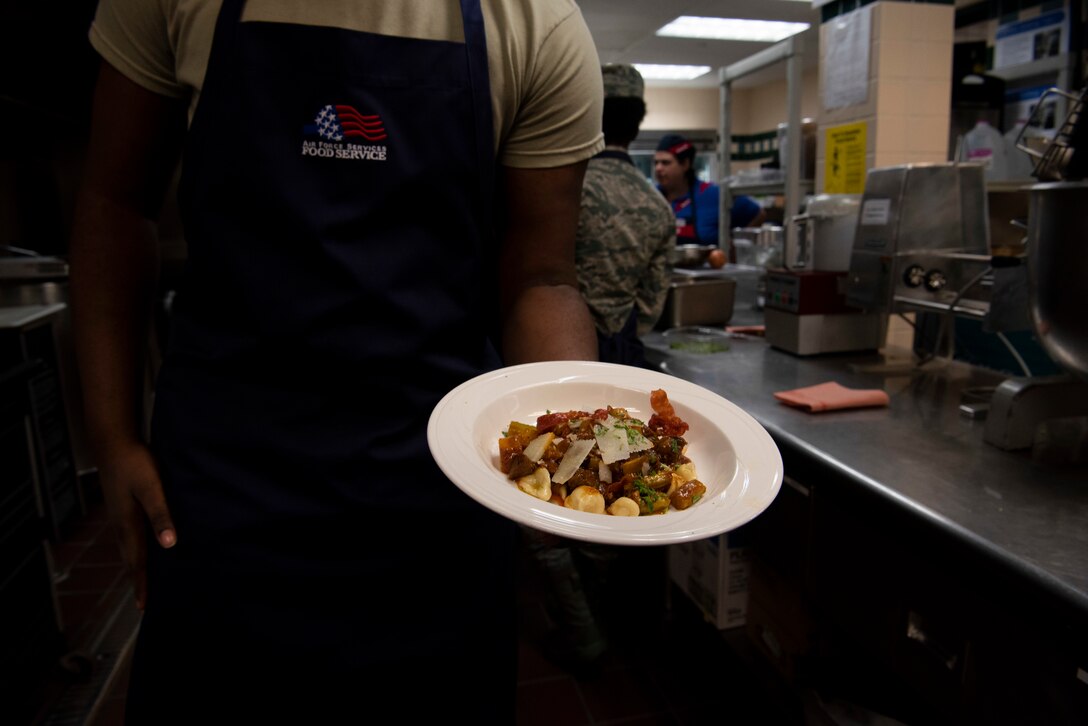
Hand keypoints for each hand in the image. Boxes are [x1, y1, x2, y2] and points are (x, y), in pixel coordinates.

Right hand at [98, 443, 175, 610]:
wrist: (113, 442)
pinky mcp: (123, 508)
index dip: (142, 584)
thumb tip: (169, 543)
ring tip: (145, 582)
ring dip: (137, 567)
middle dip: (138, 581)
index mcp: (128, 524)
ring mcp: (120, 517)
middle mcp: (121, 525)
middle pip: (130, 560)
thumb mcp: (151, 487)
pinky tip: (147, 547)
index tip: (144, 607)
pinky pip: (130, 537)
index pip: (136, 562)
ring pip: (129, 549)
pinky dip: (138, 549)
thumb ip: (161, 513)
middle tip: (145, 603)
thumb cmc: (135, 463)